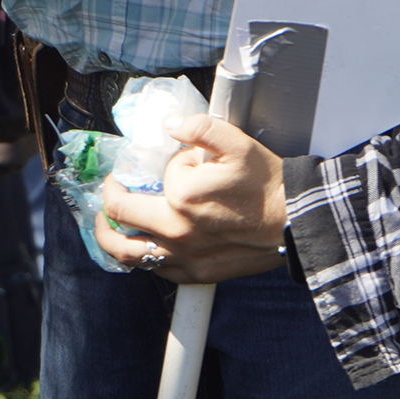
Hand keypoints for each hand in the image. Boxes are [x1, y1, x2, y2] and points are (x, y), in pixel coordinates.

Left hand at [94, 114, 286, 283]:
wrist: (293, 222)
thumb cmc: (266, 183)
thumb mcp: (236, 143)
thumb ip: (199, 127)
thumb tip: (169, 125)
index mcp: (183, 198)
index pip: (158, 175)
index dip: (172, 163)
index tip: (187, 161)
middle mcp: (176, 232)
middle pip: (119, 216)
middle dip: (108, 198)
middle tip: (111, 187)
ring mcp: (183, 257)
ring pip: (128, 253)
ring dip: (110, 235)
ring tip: (106, 222)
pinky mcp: (195, 274)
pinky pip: (153, 270)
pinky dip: (140, 257)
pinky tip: (141, 245)